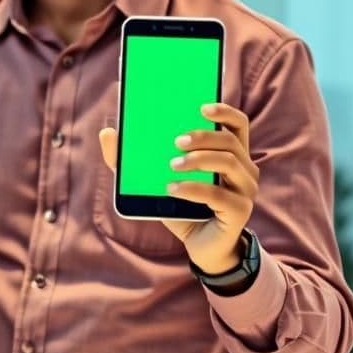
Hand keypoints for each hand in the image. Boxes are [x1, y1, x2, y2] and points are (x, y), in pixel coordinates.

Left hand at [98, 103, 258, 273]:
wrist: (200, 246)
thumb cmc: (182, 207)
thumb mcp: (156, 180)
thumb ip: (132, 160)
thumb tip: (107, 133)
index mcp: (231, 154)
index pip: (238, 124)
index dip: (223, 111)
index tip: (200, 106)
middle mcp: (245, 168)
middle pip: (230, 141)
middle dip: (203, 136)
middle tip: (176, 141)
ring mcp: (245, 190)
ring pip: (229, 163)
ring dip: (198, 160)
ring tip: (171, 165)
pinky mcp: (239, 211)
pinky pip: (218, 195)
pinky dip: (193, 189)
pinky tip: (172, 189)